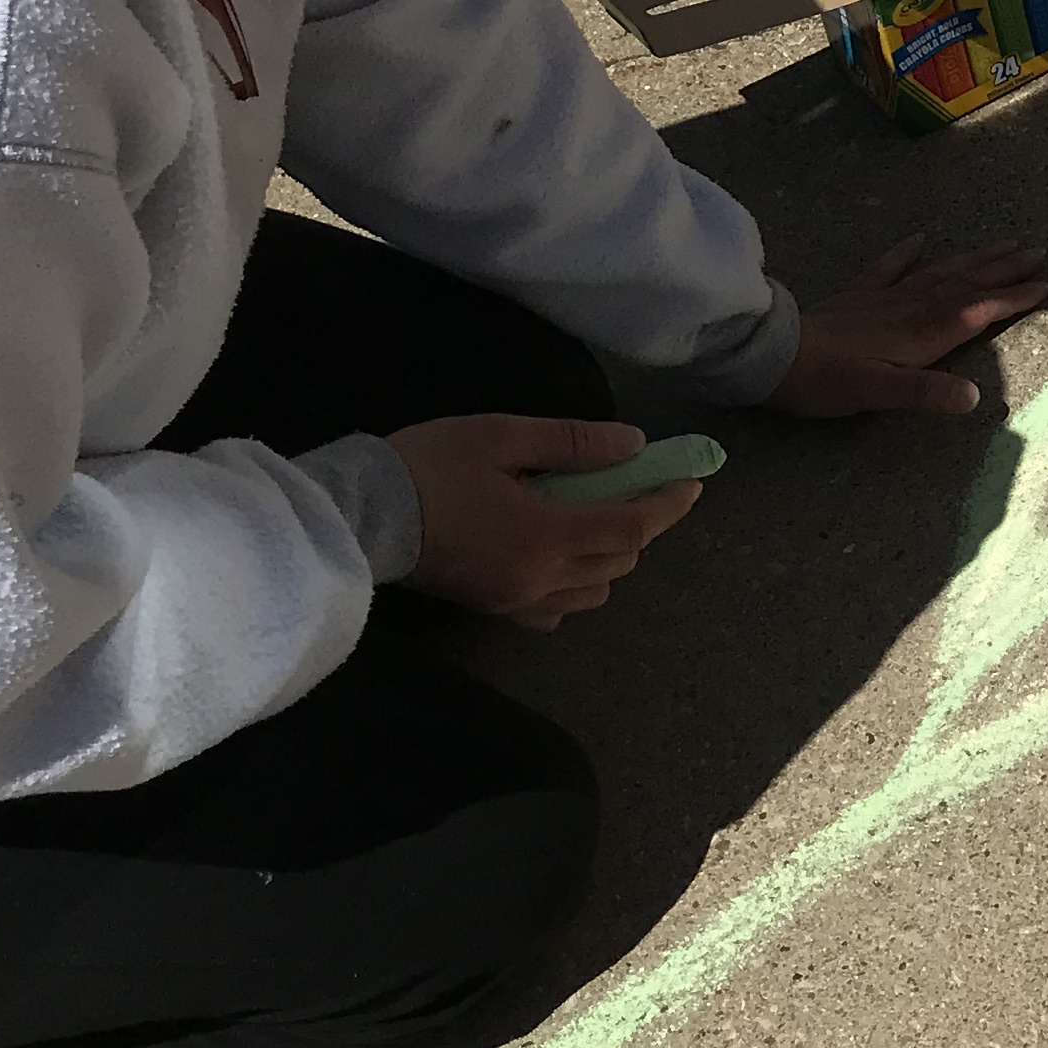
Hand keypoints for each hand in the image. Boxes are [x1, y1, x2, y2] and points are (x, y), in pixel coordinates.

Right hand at [391, 415, 702, 630]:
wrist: (357, 515)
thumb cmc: (430, 466)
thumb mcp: (503, 437)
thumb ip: (573, 444)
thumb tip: (633, 446)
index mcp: (549, 535)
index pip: (633, 527)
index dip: (668, 504)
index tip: (690, 480)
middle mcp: (541, 579)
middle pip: (620, 561)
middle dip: (642, 525)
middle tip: (641, 488)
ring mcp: (516, 600)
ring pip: (594, 591)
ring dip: (612, 557)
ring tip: (600, 517)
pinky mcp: (492, 609)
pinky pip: (556, 611)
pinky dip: (576, 587)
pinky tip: (562, 558)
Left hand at [765, 235, 1047, 416]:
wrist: (772, 356)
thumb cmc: (828, 381)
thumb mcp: (880, 392)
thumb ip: (928, 392)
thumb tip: (977, 397)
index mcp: (923, 332)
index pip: (979, 310)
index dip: (1013, 298)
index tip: (1047, 285)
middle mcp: (911, 308)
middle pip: (967, 283)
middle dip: (1005, 269)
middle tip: (1040, 252)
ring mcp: (885, 299)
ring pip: (941, 272)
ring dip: (975, 259)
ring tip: (1005, 244)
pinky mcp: (859, 297)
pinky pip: (891, 268)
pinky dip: (909, 252)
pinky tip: (923, 238)